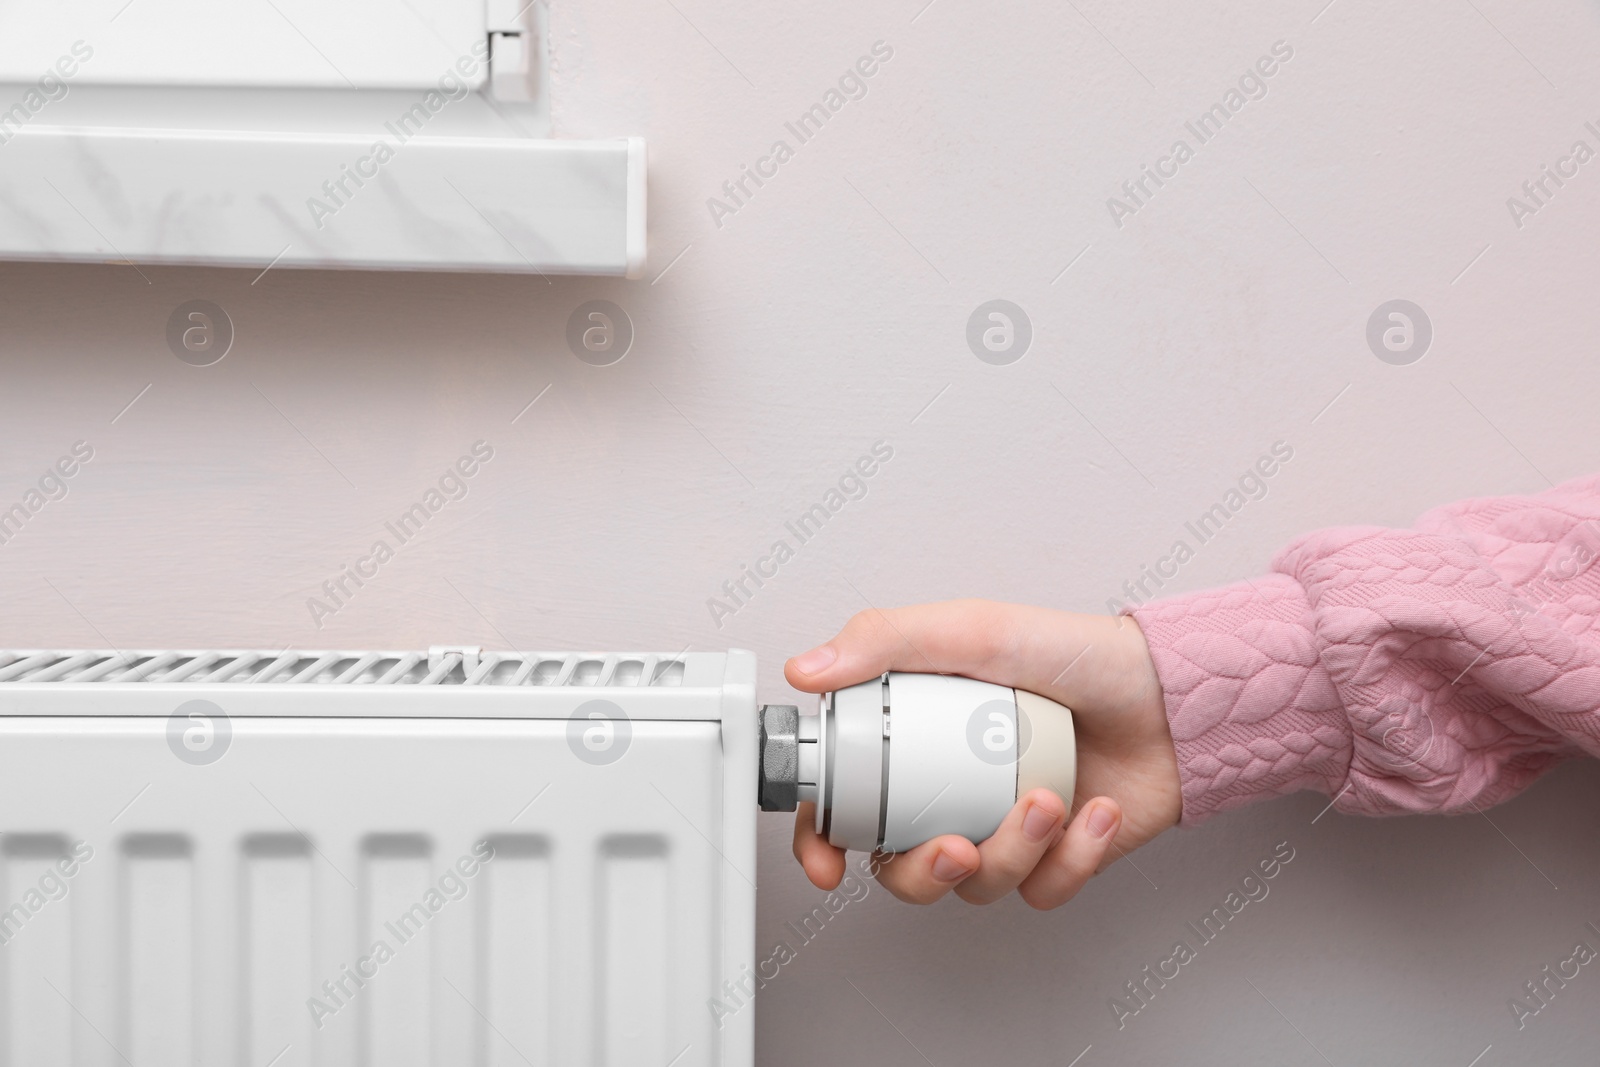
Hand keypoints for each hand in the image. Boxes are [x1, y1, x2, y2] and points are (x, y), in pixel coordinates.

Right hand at [784, 600, 1180, 909]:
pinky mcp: (1059, 857)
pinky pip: (1043, 890)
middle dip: (925, 871)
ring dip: (1012, 852)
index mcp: (918, 741)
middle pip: (903, 867)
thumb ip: (885, 640)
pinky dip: (1071, 858)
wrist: (1174, 694)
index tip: (827, 861)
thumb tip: (808, 669)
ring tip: (1047, 802)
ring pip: (977, 885)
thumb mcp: (973, 630)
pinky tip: (1092, 812)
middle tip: (956, 845)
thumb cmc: (1076, 654)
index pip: (846, 802)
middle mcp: (954, 790)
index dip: (822, 840)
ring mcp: (1005, 827)